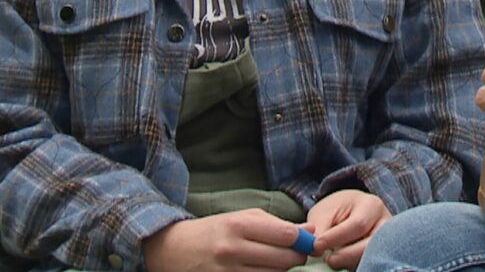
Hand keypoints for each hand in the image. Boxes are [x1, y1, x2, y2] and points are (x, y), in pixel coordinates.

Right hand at [142, 208, 307, 271]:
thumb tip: (310, 230)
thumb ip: (276, 224)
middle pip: (283, 259)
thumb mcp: (242, 218)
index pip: (286, 235)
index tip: (307, 242)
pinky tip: (262, 271)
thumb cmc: (215, 230)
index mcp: (239, 225)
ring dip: (282, 270)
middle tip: (296, 255)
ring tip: (276, 262)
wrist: (174, 249)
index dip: (303, 240)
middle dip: (296, 258)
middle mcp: (233, 249)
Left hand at [308, 189, 390, 269]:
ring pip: (371, 259)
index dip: (336, 238)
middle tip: (327, 259)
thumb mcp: (325, 212)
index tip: (316, 246)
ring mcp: (386, 242)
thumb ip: (319, 228)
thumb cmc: (337, 210)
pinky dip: (353, 266)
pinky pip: (370, 265)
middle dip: (345, 256)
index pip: (358, 224)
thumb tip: (314, 249)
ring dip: (349, 263)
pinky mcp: (381, 255)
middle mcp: (385, 224)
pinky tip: (342, 263)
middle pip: (369, 245)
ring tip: (332, 259)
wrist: (350, 212)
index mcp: (372, 205)